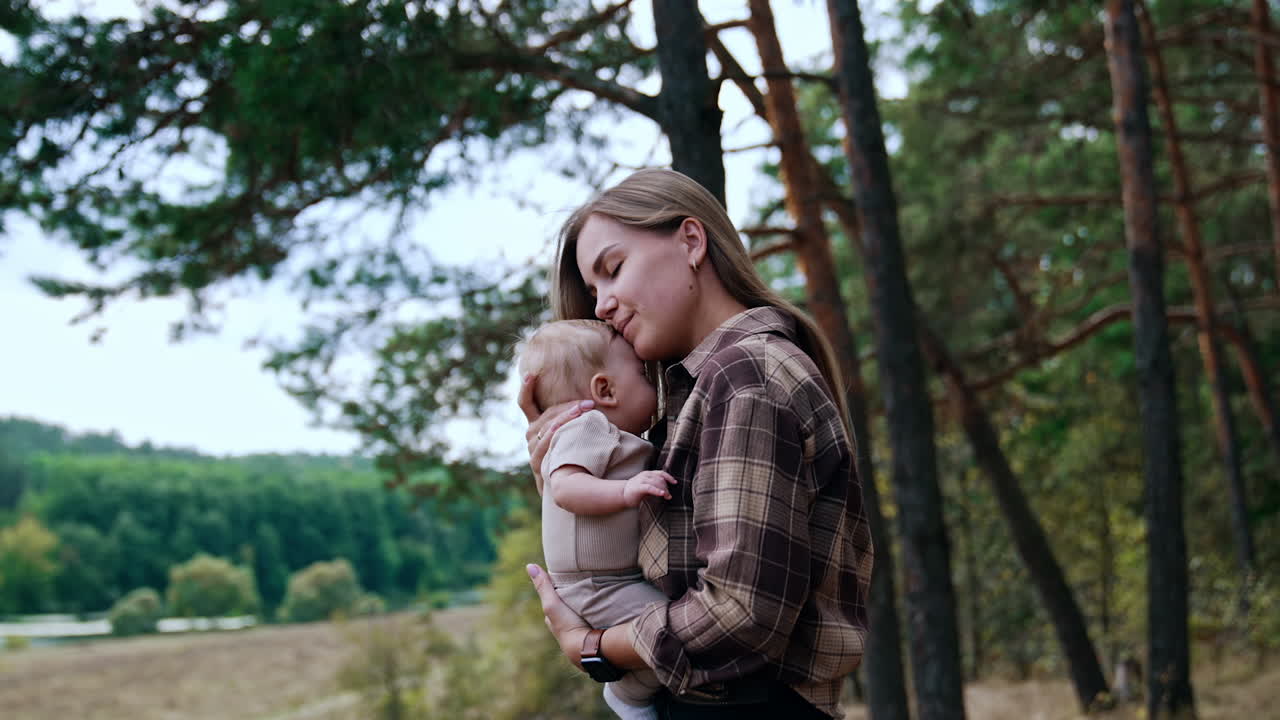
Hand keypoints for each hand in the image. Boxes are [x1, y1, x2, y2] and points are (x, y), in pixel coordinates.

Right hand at [519, 373, 593, 494]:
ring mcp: (532, 449)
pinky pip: (546, 444)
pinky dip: (556, 433)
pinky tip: (566, 429)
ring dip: (566, 417)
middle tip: (588, 403)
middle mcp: (531, 436)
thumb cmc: (572, 459)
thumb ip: (572, 420)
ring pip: (548, 426)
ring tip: (585, 411)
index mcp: (536, 426)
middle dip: (568, 407)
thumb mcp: (569, 437)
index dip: (527, 388)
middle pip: (546, 414)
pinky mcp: (537, 462)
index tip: (532, 374)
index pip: (526, 403)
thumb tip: (590, 402)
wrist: (564, 492)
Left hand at [527, 563, 591, 668]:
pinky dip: (597, 617)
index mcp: (554, 623)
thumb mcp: (552, 604)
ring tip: (597, 597)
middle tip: (582, 588)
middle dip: (572, 602)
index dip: (556, 594)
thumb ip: (543, 587)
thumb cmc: (568, 626)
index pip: (553, 605)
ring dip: (587, 610)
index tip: (564, 582)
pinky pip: (594, 624)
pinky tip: (605, 611)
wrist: (587, 649)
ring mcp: (581, 635)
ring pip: (581, 618)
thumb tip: (529, 565)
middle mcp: (566, 630)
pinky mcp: (595, 637)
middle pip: (566, 612)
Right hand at [622, 470, 676, 506]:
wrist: (622, 494)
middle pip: (661, 480)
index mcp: (648, 474)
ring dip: (664, 490)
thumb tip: (667, 490)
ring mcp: (641, 480)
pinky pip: (650, 487)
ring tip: (667, 497)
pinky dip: (657, 490)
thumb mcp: (647, 485)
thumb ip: (655, 485)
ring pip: (657, 483)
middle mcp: (645, 475)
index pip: (661, 473)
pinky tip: (662, 494)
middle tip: (669, 496)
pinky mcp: (639, 487)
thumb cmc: (636, 491)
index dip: (669, 477)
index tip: (675, 483)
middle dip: (666, 488)